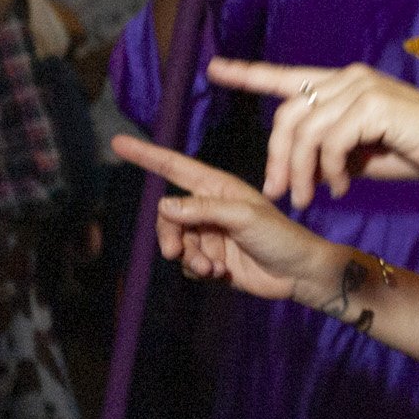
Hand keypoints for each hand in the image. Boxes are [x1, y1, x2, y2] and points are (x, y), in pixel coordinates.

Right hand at [112, 134, 342, 304]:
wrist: (299, 274)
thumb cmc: (281, 236)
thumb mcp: (243, 217)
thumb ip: (202, 209)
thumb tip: (164, 206)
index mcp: (218, 188)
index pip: (175, 167)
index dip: (147, 156)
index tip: (118, 143)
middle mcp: (209, 208)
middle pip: (167, 215)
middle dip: (169, 235)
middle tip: (175, 252)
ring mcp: (209, 234)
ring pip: (175, 242)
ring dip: (188, 257)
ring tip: (211, 267)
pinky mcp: (211, 259)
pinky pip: (186, 263)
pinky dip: (196, 270)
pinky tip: (218, 274)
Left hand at [206, 57, 418, 208]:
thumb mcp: (365, 153)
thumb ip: (333, 152)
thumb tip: (304, 171)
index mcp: (344, 83)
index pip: (288, 77)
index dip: (250, 74)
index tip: (216, 68)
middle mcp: (348, 78)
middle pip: (287, 116)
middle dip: (277, 158)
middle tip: (278, 193)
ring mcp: (360, 88)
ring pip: (305, 132)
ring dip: (301, 172)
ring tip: (309, 199)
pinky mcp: (373, 105)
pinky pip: (331, 142)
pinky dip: (329, 171)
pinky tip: (340, 188)